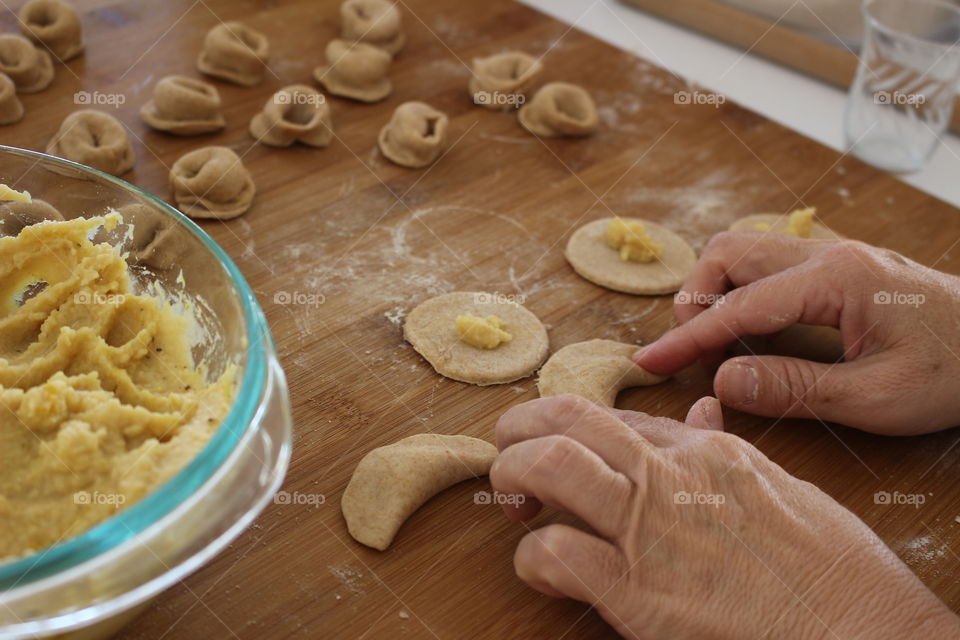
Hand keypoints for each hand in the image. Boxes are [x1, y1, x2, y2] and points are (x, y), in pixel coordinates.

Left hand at [491, 394, 959, 638]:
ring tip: (513, 502)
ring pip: (550, 465)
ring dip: (513, 476)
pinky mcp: (636, 591)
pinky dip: (533, 558)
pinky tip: (544, 569)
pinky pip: (555, 553)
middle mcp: (670, 475)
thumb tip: (701, 411)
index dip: (571, 427)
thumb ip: (726, 448)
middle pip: (569, 419)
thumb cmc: (832, 566)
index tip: (552, 444)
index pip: (616, 417)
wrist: (863, 629)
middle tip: (509, 454)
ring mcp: (650, 528)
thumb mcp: (779, 484)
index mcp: (705, 450)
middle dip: (520, 427)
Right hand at [634, 231, 959, 433]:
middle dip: (695, 298)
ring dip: (716, 291)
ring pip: (747, 250)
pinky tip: (753, 334)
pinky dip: (743, 293)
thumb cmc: (958, 372)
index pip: (740, 305)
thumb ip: (796, 389)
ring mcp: (835, 255)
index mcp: (837, 279)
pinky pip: (771, 266)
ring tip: (715, 343)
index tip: (647, 363)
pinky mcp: (840, 268)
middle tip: (689, 351)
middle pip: (731, 251)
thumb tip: (723, 382)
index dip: (688, 338)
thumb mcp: (878, 397)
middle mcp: (829, 254)